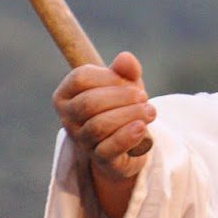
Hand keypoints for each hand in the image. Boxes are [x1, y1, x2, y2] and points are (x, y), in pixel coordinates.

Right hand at [52, 51, 154, 209]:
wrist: (130, 143)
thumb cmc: (122, 106)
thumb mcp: (126, 84)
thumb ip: (126, 70)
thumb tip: (125, 58)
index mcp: (68, 94)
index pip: (80, 78)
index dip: (108, 76)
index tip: (130, 80)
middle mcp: (68, 118)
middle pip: (89, 103)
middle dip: (121, 97)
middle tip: (143, 97)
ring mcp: (81, 140)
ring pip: (99, 126)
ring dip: (129, 115)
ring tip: (149, 111)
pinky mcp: (99, 159)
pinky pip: (108, 148)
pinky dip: (127, 136)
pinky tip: (142, 128)